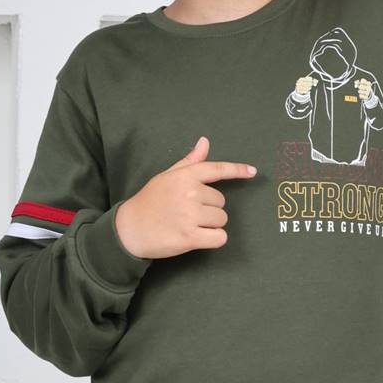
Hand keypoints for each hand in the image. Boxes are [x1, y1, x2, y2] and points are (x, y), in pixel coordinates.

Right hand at [115, 136, 256, 260]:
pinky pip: (219, 237)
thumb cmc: (149, 202)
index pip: (217, 169)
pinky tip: (199, 238)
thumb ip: (189, 162)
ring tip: (190, 225)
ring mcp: (190, 215)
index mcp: (185, 176)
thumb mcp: (166, 177)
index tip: (252, 172)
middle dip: (210, 209)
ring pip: (221, 219)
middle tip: (188, 213)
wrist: (129, 228)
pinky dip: (214, 239)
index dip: (237, 170)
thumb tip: (205, 142)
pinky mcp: (190, 237)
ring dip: (211, 225)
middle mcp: (190, 193)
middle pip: (221, 202)